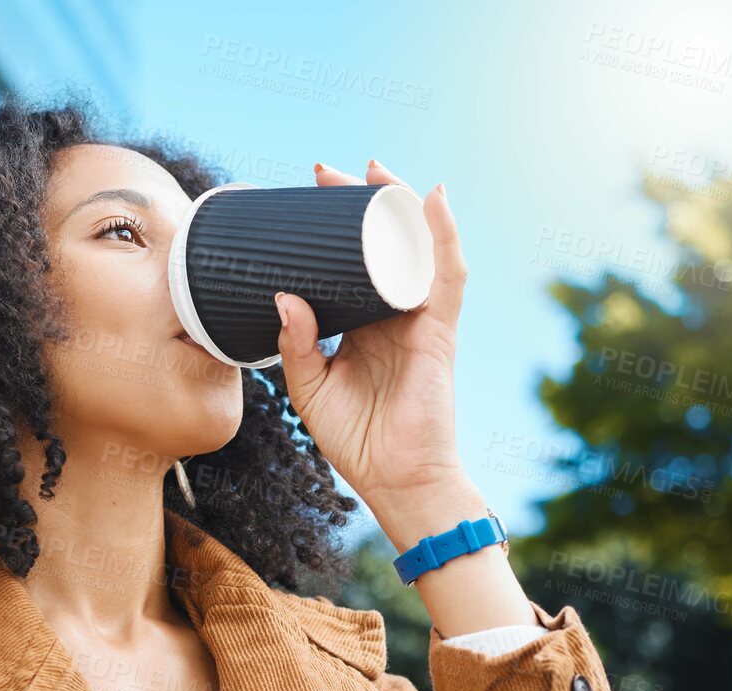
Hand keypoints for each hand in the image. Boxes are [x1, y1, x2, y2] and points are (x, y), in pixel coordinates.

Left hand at [274, 160, 467, 508]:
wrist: (396, 478)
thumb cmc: (357, 439)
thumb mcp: (309, 388)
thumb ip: (296, 345)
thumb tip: (284, 296)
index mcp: (362, 324)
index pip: (348, 264)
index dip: (329, 230)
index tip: (302, 198)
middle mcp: (392, 314)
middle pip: (382, 245)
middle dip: (360, 203)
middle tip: (326, 173)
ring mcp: (420, 318)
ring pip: (416, 248)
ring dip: (400, 205)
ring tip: (377, 171)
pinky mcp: (440, 330)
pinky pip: (447, 274)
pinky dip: (443, 235)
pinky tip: (432, 200)